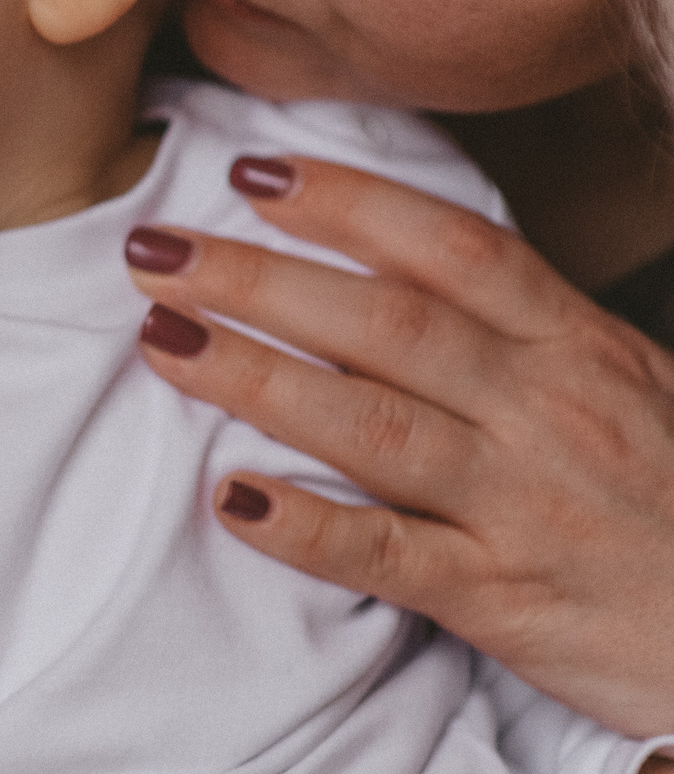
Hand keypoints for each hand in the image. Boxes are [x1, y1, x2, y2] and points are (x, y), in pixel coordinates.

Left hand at [124, 154, 673, 735]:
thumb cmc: (670, 501)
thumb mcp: (624, 385)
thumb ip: (520, 326)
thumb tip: (391, 260)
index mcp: (576, 346)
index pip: (452, 249)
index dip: (348, 203)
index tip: (251, 174)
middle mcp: (547, 410)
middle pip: (386, 323)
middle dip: (258, 279)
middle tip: (151, 249)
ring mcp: (521, 503)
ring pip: (371, 424)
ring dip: (255, 378)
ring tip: (160, 340)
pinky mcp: (501, 598)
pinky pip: (388, 556)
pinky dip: (306, 526)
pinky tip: (228, 501)